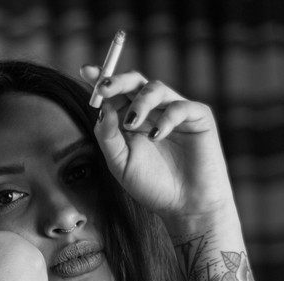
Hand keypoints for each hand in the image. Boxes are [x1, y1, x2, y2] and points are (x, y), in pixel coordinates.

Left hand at [80, 66, 235, 229]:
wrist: (185, 206)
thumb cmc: (152, 186)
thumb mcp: (120, 164)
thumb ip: (108, 137)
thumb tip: (102, 109)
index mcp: (130, 119)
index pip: (115, 93)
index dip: (101, 79)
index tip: (85, 70)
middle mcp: (152, 111)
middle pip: (134, 81)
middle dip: (117, 81)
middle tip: (104, 88)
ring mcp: (175, 111)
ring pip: (155, 88)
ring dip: (140, 102)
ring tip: (133, 124)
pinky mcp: (198, 116)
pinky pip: (180, 106)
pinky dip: (166, 118)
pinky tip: (157, 136)